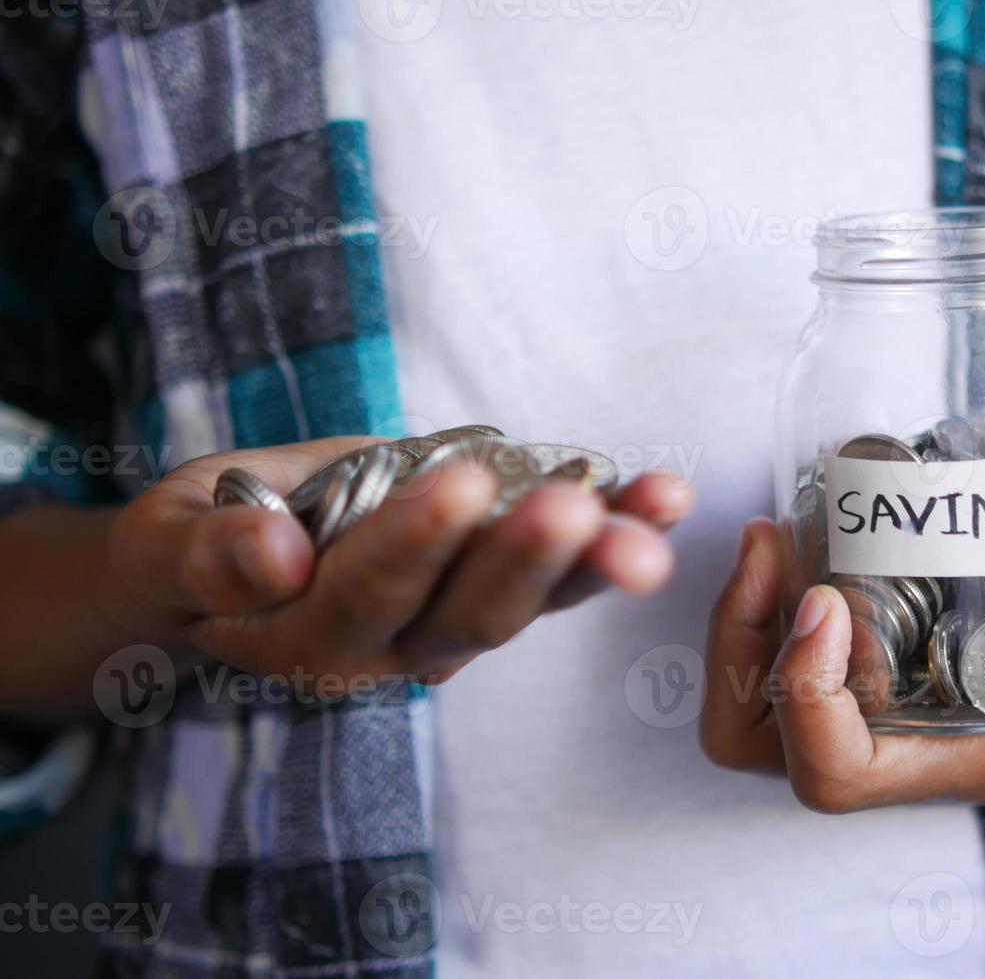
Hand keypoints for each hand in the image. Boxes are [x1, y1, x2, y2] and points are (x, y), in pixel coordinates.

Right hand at [105, 436, 692, 688]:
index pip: (367, 597)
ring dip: (601, 553)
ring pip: (535, 601)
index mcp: (310, 640)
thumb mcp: (170, 543)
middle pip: (472, 615)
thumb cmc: (197, 547)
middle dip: (527, 558)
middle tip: (573, 503)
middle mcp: (397, 649)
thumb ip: (208, 556)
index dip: (411, 544)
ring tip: (659, 504)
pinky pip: (564, 570)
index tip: (453, 484)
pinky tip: (665, 494)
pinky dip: (616, 531)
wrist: (240, 562)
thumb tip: (272, 556)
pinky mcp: (499, 588)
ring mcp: (456, 624)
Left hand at [701, 518, 984, 811]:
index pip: (837, 773)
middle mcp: (908, 740)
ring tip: (777, 528)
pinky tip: (815, 522)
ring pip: (761, 694)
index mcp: (966, 761)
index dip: (806, 696)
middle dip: (739, 647)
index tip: (832, 599)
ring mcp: (893, 698)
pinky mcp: (897, 654)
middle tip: (772, 542)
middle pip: (762, 739)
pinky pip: (797, 642)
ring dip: (746, 614)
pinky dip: (780, 589)